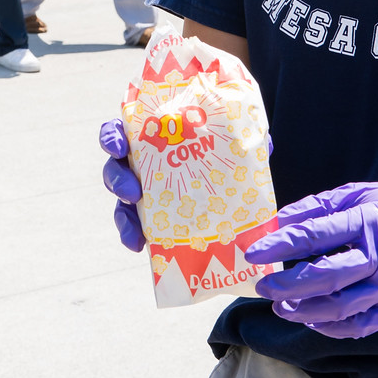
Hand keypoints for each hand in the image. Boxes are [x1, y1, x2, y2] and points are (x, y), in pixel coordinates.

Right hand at [101, 117, 273, 253]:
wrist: (232, 186)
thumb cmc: (225, 153)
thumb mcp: (234, 143)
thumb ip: (244, 140)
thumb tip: (264, 146)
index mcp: (152, 136)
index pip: (122, 130)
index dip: (113, 136)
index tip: (118, 146)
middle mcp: (140, 162)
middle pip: (114, 166)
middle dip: (117, 179)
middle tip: (132, 192)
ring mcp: (141, 190)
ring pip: (120, 200)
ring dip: (122, 215)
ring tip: (135, 232)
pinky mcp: (147, 216)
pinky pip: (133, 226)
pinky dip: (132, 235)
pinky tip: (140, 247)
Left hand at [246, 181, 377, 338]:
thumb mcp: (361, 194)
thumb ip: (319, 207)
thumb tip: (279, 221)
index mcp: (368, 221)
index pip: (314, 235)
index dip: (280, 245)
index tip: (254, 252)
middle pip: (324, 277)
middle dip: (287, 285)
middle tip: (264, 286)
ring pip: (340, 307)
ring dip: (304, 311)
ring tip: (282, 307)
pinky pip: (359, 325)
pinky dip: (331, 327)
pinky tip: (311, 320)